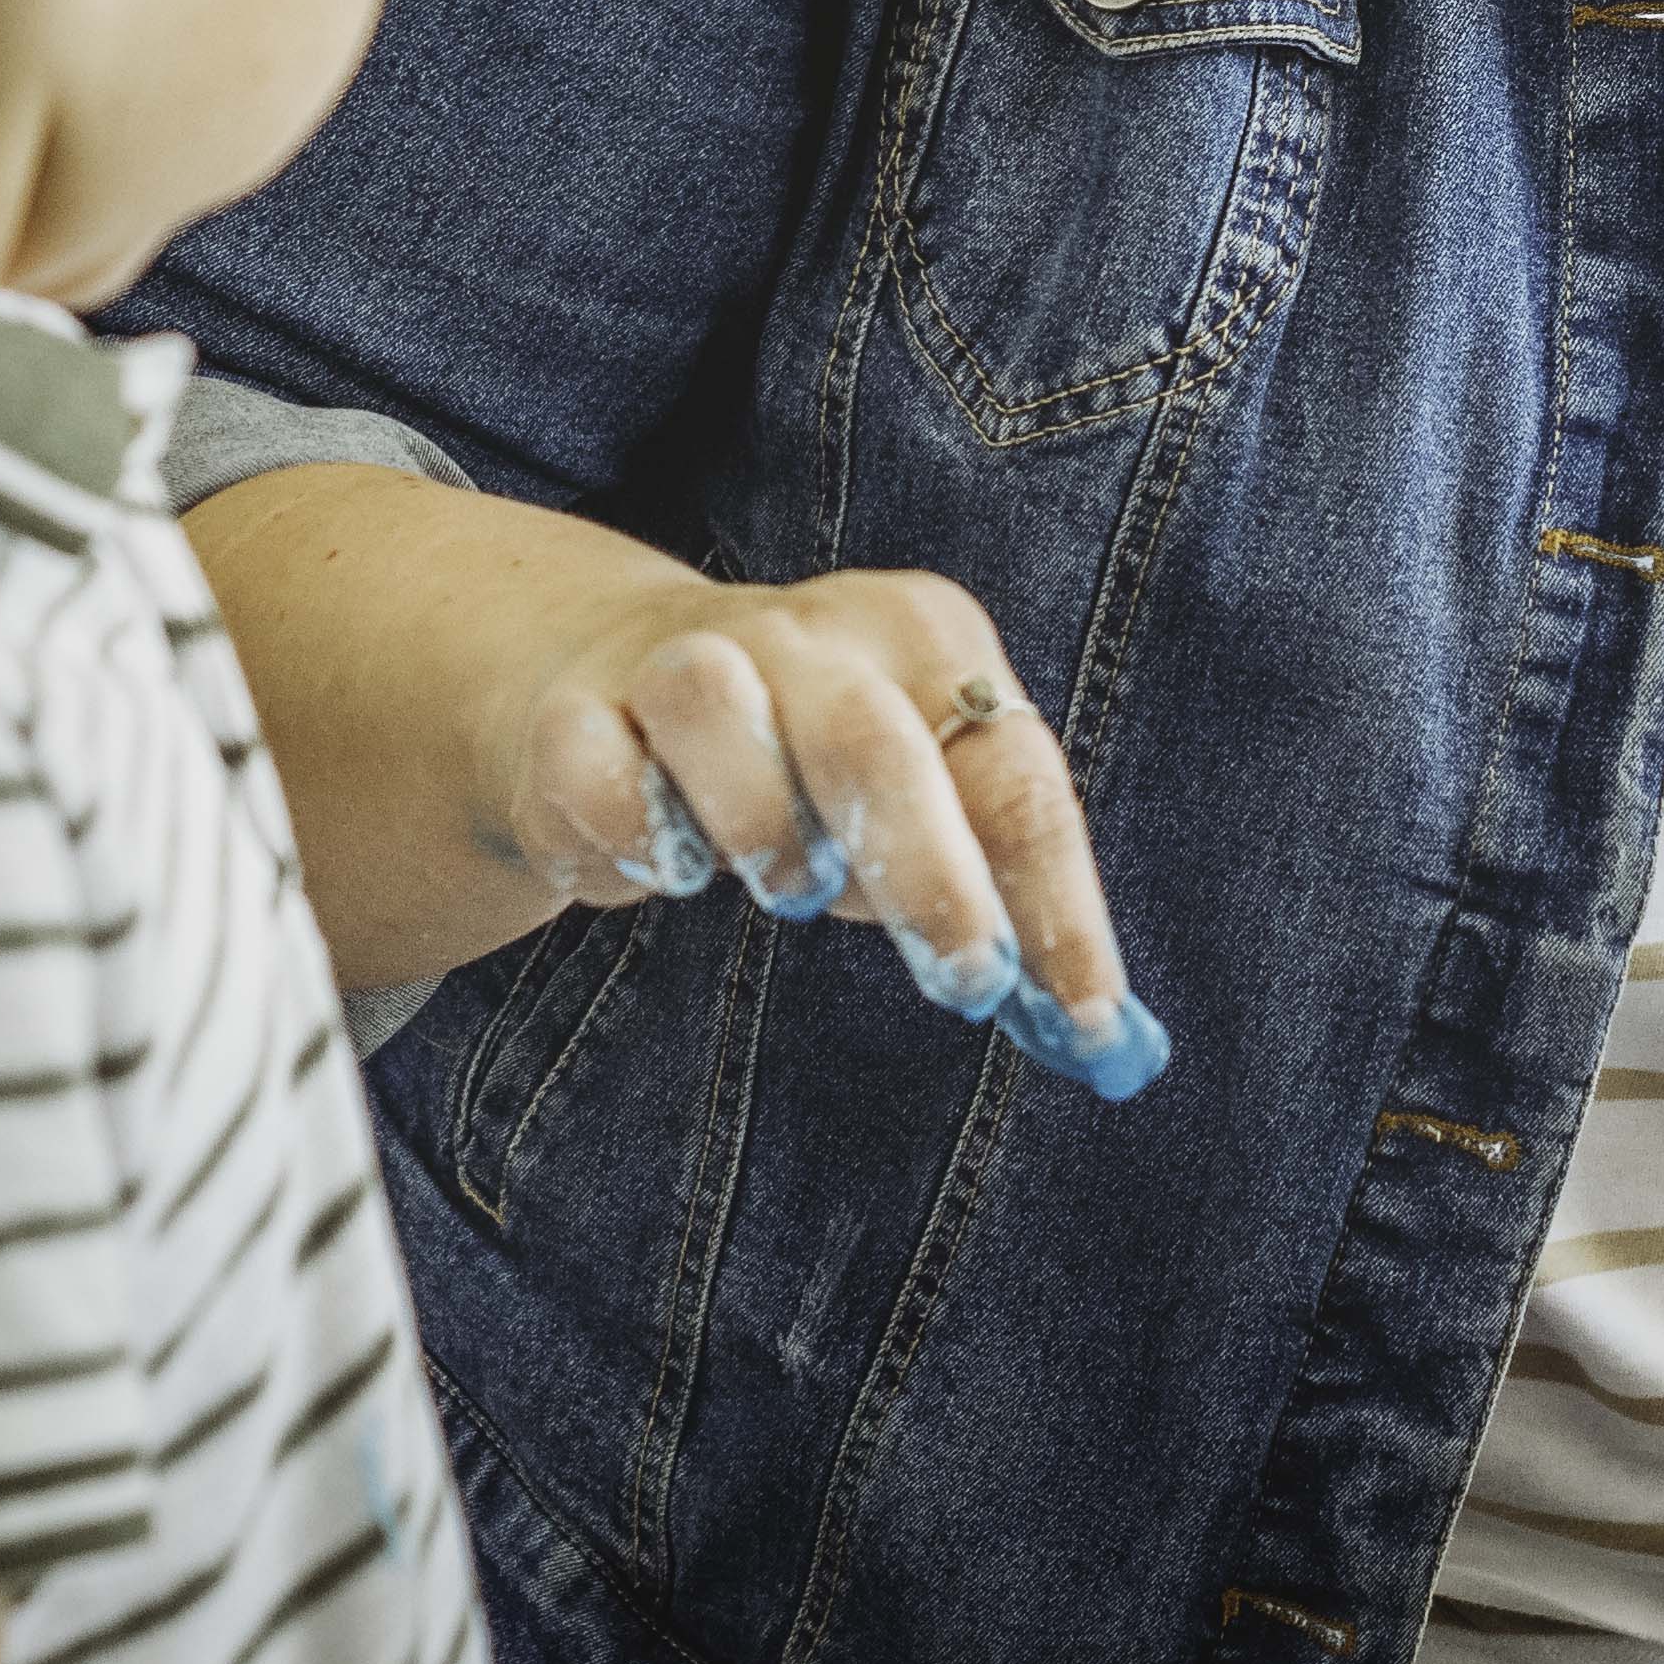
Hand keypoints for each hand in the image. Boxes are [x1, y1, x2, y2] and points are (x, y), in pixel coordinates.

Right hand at [501, 563, 1129, 1037]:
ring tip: (790, 887)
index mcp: (922, 640)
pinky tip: (658, 867)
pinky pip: (593, 764)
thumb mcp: (924, 808)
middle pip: (873, 739)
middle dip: (931, 876)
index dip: (1056, 903)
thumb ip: (1001, 901)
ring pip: (713, 705)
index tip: (1086, 1018)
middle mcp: (808, 632)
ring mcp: (682, 657)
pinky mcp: (575, 712)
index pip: (1013, 771)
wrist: (618, 669)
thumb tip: (1088, 1030)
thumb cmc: (810, 760)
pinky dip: (630, 830)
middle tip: (967, 982)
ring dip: (761, 823)